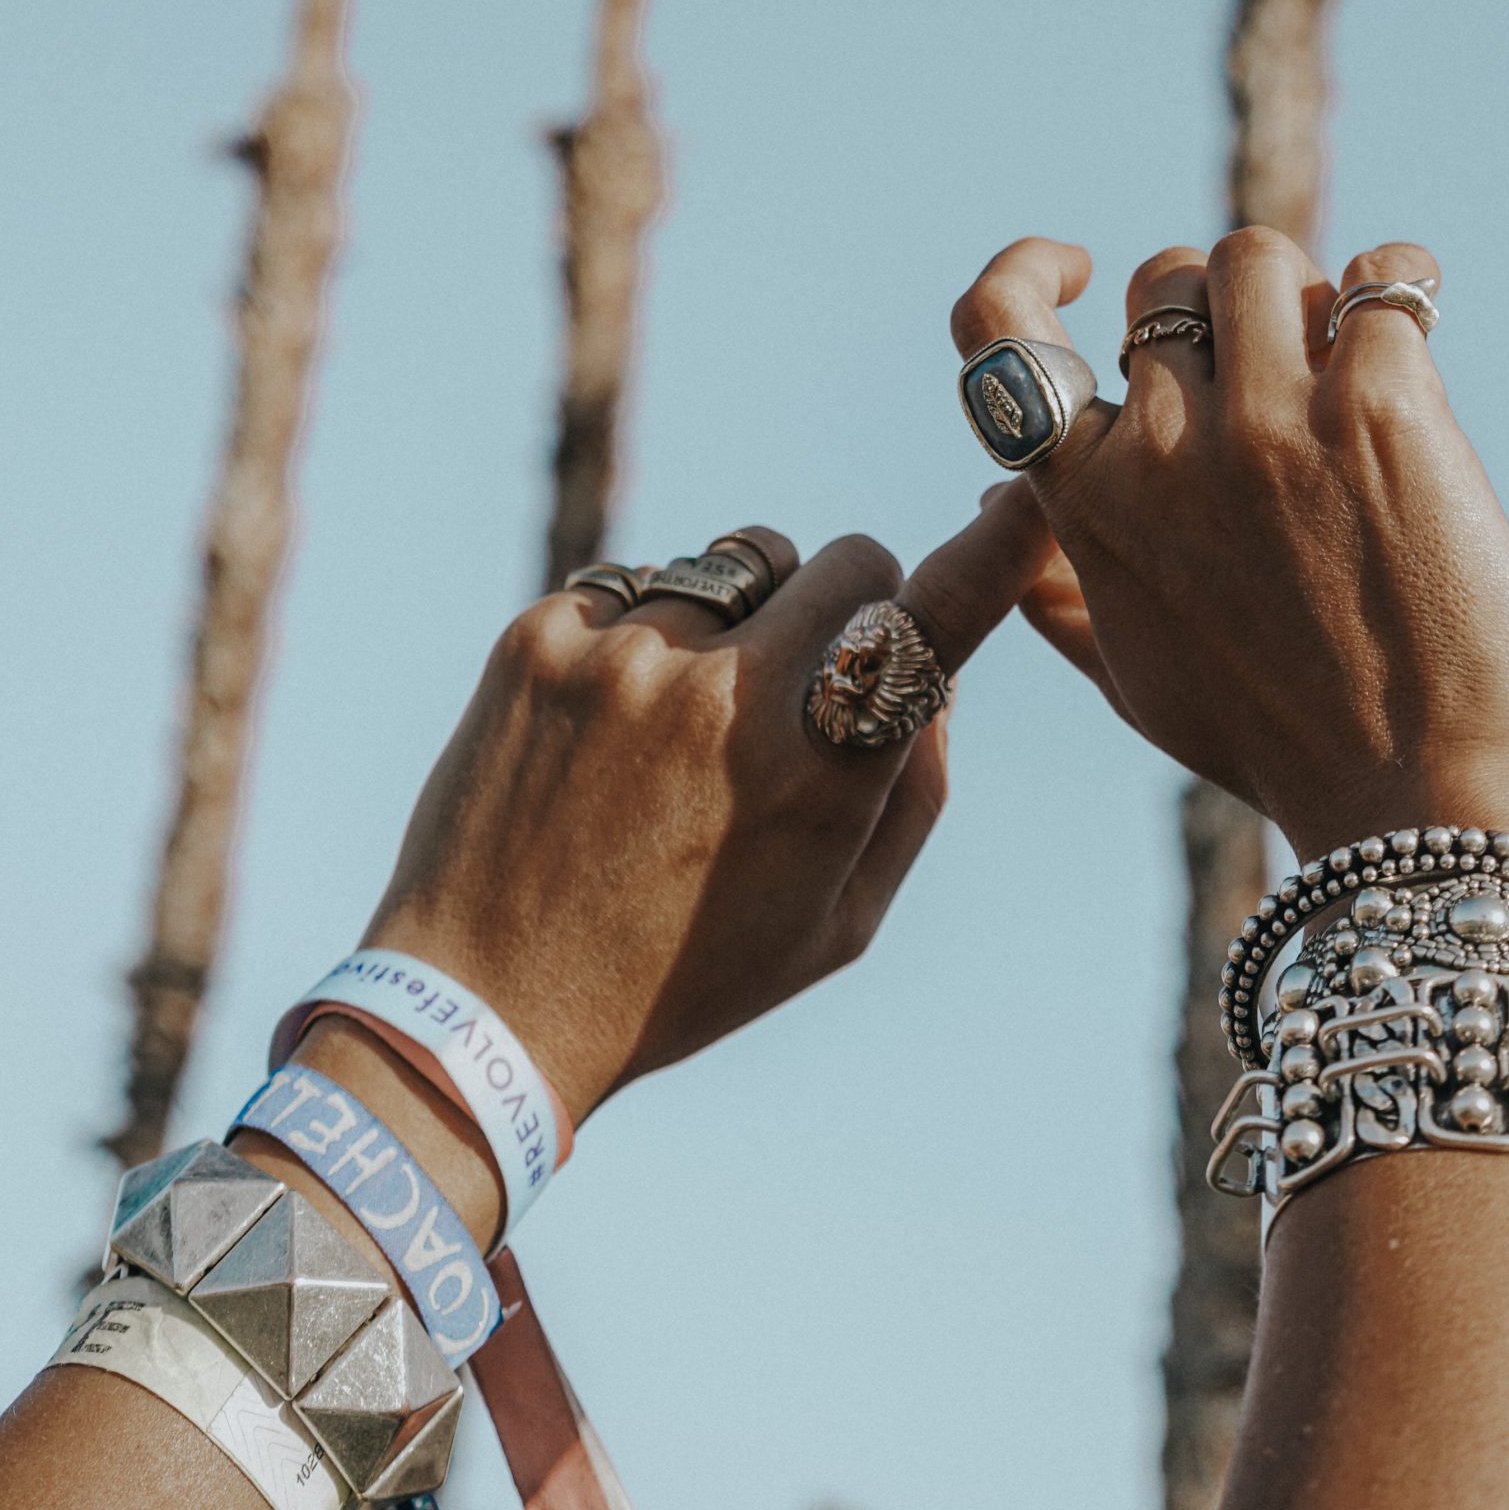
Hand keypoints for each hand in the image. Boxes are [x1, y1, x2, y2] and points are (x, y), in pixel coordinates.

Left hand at [355, 493, 1055, 1140]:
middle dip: (850, 605)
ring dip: (738, 619)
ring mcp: (626, 655)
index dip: (995, 554)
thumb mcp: (839, 923)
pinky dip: (640, 636)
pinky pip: (636, 583)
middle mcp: (729, 694)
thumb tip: (939, 666)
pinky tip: (607, 730)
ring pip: (737, 563)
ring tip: (684, 722)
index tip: (1025, 503)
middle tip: (808, 677)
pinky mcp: (540, 637)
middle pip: (847, 559)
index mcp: (819, 774)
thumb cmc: (683, 975)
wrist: (482, 1005)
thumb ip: (915, 787)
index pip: (935, 621)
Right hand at [953, 231, 1508, 861]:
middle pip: (1167, 283)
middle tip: (1278, 375)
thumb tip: (995, 510)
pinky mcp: (1381, 408)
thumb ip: (1062, 591)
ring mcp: (1270, 421)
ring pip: (1260, 257)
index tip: (1080, 267)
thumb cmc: (1285, 750)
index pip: (999, 334)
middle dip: (1220, 312)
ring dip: (1306, 293)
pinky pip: (1382, 279)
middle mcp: (1165, 447)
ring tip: (1349, 359)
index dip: (1026, 271)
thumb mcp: (1141, 678)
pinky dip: (1402, 285)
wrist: (1426, 810)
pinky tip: (1415, 336)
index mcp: (1087, 505)